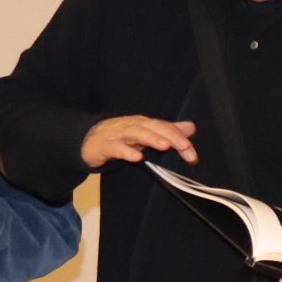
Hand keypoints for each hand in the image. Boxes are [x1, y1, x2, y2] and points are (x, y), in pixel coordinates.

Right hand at [81, 116, 196, 168]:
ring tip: (165, 146)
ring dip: (151, 139)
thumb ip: (167, 131)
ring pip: (136, 133)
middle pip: (154, 128)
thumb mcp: (145, 133)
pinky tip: (137, 157)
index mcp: (144, 124)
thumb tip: (191, 127)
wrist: (88, 139)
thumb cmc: (120, 136)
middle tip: (186, 147)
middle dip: (171, 137)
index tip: (193, 155)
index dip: (180, 139)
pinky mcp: (105, 145)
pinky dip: (127, 151)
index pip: (165, 128)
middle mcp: (133, 126)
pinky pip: (116, 148)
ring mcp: (118, 134)